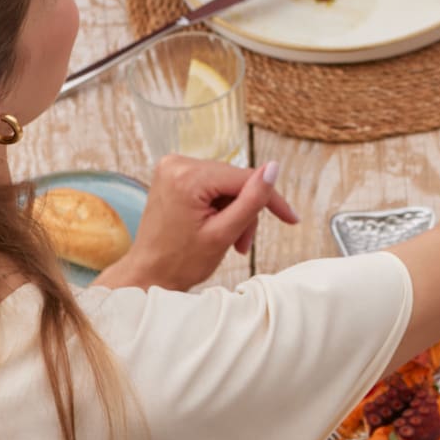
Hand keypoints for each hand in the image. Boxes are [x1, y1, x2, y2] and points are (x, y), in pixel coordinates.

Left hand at [110, 157, 300, 291]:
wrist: (147, 276)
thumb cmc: (179, 263)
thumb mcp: (223, 233)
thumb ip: (252, 200)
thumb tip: (274, 167)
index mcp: (187, 176)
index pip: (245, 178)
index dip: (271, 198)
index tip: (292, 219)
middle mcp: (177, 163)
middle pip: (235, 181)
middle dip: (246, 211)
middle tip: (243, 244)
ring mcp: (173, 167)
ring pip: (226, 184)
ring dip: (235, 212)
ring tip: (232, 242)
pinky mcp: (173, 175)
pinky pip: (212, 185)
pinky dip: (221, 206)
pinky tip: (218, 227)